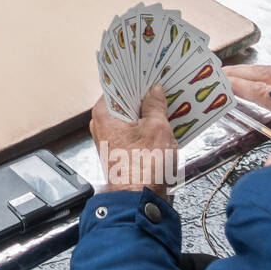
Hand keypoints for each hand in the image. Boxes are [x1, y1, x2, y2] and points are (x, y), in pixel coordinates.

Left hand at [89, 85, 178, 201]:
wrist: (140, 201)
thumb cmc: (145, 166)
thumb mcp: (157, 128)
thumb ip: (156, 105)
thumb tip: (155, 91)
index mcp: (104, 113)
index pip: (118, 84)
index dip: (135, 76)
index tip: (150, 68)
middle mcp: (102, 124)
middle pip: (124, 100)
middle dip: (144, 93)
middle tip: (164, 82)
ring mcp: (110, 138)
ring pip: (131, 116)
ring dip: (148, 110)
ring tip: (168, 99)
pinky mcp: (120, 150)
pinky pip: (134, 131)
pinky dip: (147, 125)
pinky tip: (165, 121)